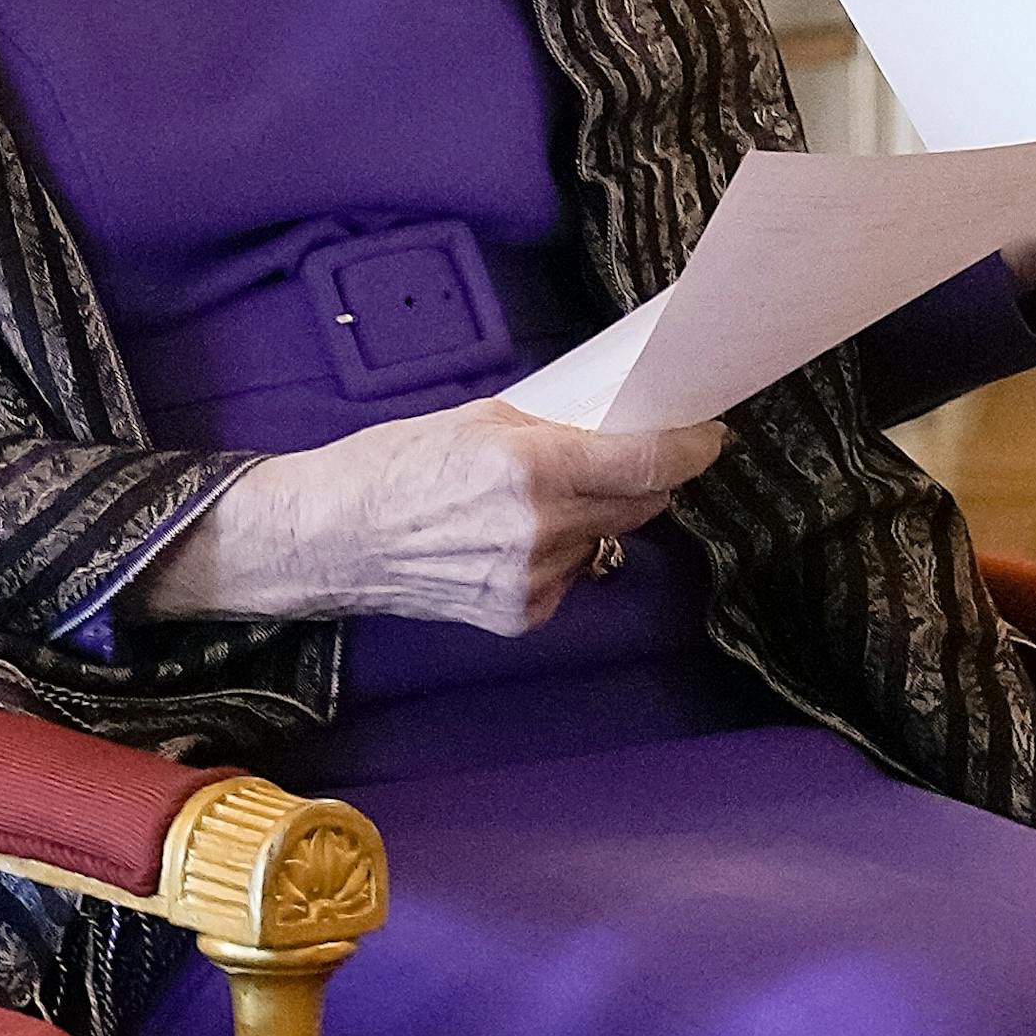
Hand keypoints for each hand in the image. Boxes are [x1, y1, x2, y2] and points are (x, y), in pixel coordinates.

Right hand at [149, 388, 728, 641]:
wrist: (329, 538)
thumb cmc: (390, 466)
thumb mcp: (475, 420)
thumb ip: (551, 430)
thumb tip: (612, 430)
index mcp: (531, 467)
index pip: (647, 462)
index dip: (689, 448)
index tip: (707, 435)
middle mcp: (540, 529)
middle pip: (638, 504)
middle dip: (641, 478)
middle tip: (621, 457)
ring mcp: (531, 580)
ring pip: (602, 541)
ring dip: (590, 517)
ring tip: (529, 503)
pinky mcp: (519, 615)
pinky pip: (568, 576)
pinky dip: (557, 554)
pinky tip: (505, 542)